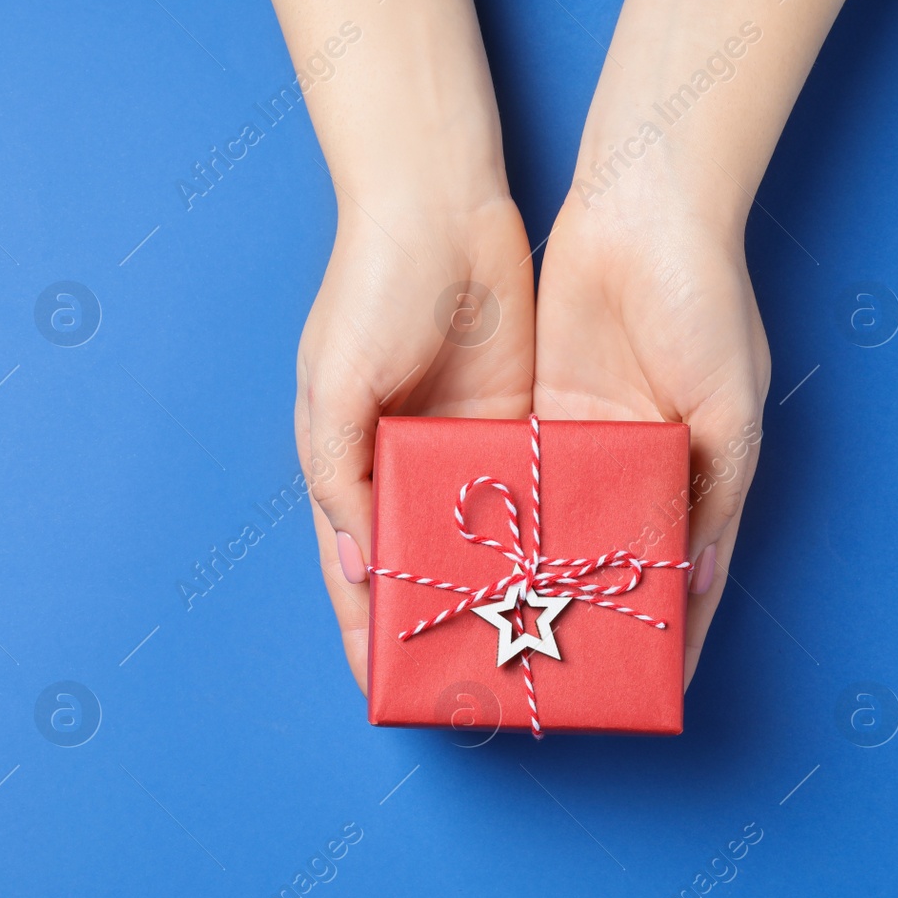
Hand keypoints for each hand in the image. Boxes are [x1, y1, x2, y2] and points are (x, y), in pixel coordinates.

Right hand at [296, 192, 534, 693]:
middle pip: (422, 571)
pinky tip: (564, 583)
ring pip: (480, 546)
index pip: (355, 571)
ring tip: (526, 651)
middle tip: (466, 689)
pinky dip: (541, 542)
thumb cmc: (369, 291)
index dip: (367, 630)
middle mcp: (404, 470)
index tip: (384, 689)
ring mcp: (462, 452)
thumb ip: (342, 479)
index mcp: (347, 467)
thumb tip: (358, 567)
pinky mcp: (518, 426)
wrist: (441, 208)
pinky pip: (530, 499)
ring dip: (497, 594)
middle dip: (437, 627)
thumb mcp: (333, 389)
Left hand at [534, 184, 769, 687]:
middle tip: (557, 679)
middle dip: (588, 618)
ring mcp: (585, 444)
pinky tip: (470, 571)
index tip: (652, 691)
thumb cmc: (706, 302)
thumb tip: (698, 581)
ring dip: (532, 584)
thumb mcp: (730, 406)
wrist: (642, 209)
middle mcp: (638, 470)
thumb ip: (713, 495)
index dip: (670, 632)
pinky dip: (497, 526)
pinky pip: (516, 484)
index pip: (683, 576)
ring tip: (501, 641)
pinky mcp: (537, 412)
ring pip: (555, 535)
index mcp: (697, 474)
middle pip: (610, 565)